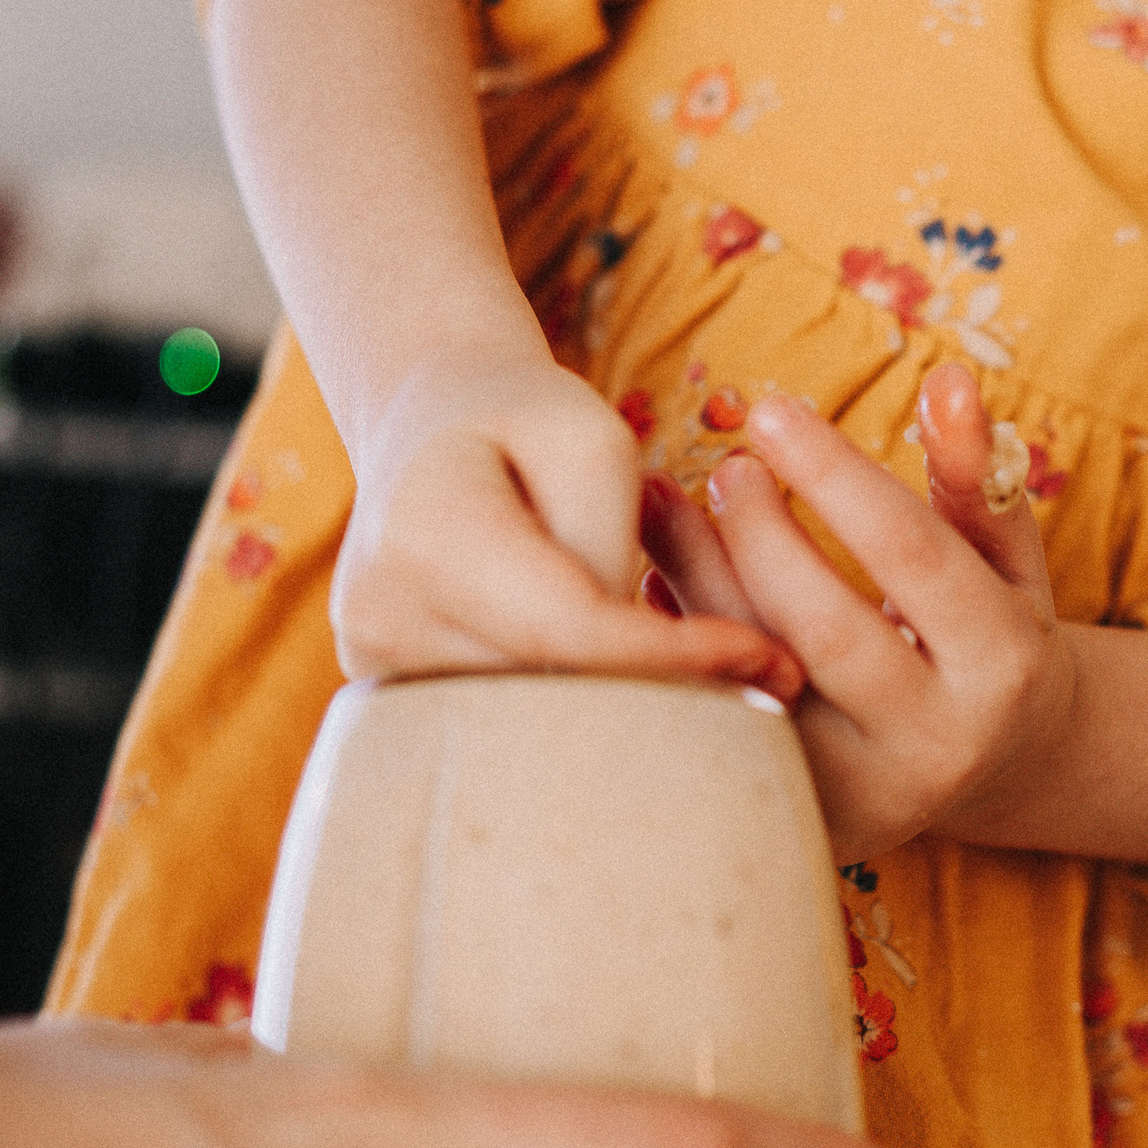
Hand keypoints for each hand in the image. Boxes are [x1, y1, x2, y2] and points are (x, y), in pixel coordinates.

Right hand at [335, 340, 801, 697]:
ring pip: (534, 724)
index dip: (676, 654)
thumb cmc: (528, 419)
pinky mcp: (393, 699)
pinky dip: (584, 716)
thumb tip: (632, 659)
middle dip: (670, 696)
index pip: (570, 626)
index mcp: (425, 529)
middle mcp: (378, 612)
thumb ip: (615, 539)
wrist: (428, 432)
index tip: (772, 659)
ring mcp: (375, 666)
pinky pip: (509, 727)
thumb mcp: (592, 439)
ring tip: (725, 690)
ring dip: (633, 715)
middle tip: (772, 690)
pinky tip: (646, 695)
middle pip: (552, 688)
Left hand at [640, 363, 1068, 857]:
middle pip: (821, 629)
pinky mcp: (803, 820)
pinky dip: (679, 648)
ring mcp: (862, 795)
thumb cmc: (993, 632)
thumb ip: (973, 473)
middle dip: (757, 535)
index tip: (769, 408)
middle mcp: (937, 744)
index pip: (909, 553)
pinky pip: (722, 721)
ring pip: (755, 682)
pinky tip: (653, 582)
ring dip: (693, 584)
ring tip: (660, 504)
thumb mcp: (1002, 556)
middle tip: (725, 468)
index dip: (834, 474)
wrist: (997, 769)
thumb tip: (950, 379)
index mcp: (1002, 667)